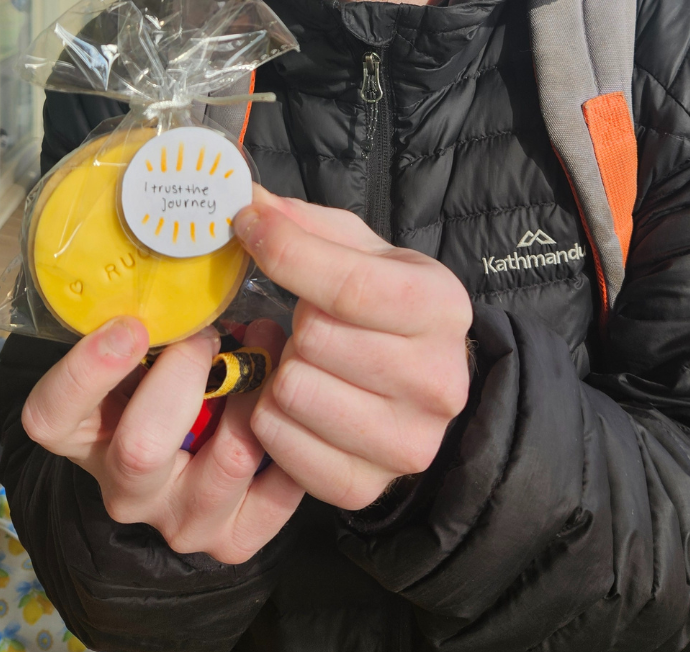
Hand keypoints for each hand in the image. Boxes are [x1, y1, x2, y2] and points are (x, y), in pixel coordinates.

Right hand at [20, 317, 302, 561]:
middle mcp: (124, 487)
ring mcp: (178, 519)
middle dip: (188, 373)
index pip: (51, 416)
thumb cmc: (165, 374)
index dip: (88, 371)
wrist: (196, 451)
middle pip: (141, 447)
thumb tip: (186, 241)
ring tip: (269, 348)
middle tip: (213, 331)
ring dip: (256, 393)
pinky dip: (293, 442)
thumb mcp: (141, 344)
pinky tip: (293, 404)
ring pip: (227, 461)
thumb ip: (147, 312)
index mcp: (82, 435)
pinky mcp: (232, 537)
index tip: (132, 324)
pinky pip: (276, 493)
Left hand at [233, 188, 472, 512]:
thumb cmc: (385, 307)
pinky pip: (277, 442)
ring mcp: (406, 443)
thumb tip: (248, 201)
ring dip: (282, 371)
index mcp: (442, 308)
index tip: (247, 228)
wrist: (423, 382)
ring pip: (292, 391)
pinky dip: (272, 418)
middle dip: (296, 322)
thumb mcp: (363, 251)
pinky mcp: (364, 487)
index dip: (283, 250)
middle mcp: (437, 381)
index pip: (347, 284)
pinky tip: (300, 403)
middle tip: (308, 322)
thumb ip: (306, 224)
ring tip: (306, 363)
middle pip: (315, 338)